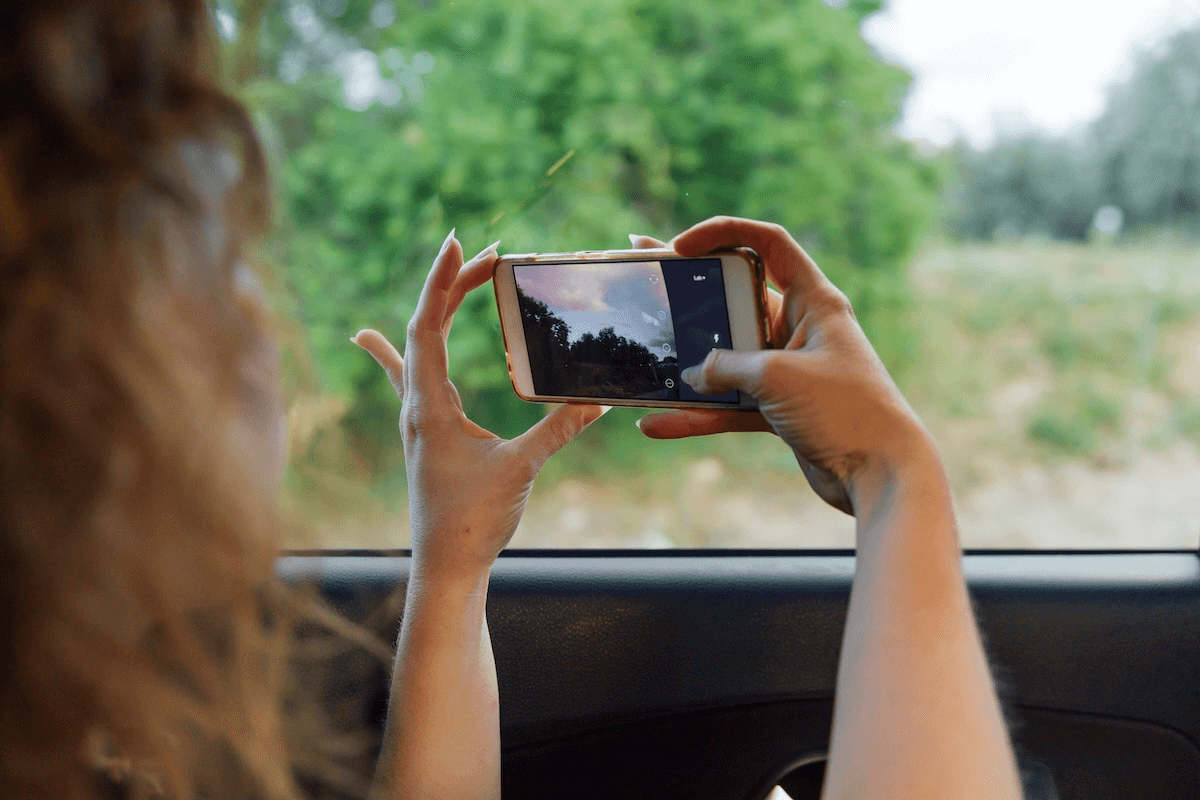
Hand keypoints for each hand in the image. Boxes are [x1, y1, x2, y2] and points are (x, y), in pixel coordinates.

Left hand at [354, 231, 605, 579]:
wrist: (446, 567)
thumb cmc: (472, 522)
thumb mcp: (520, 469)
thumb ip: (557, 430)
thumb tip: (600, 399)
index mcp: (427, 406)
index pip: (426, 326)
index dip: (442, 282)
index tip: (460, 242)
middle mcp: (414, 405)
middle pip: (423, 326)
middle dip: (451, 285)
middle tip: (486, 253)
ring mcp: (417, 418)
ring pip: (414, 346)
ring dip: (433, 306)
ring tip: (443, 270)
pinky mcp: (426, 431)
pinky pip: (407, 376)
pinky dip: (395, 349)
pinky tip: (368, 339)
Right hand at [631, 219, 932, 514]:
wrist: (881, 475)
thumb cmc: (844, 411)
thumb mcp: (777, 377)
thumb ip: (727, 366)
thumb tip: (694, 372)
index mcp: (815, 301)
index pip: (768, 244)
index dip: (723, 233)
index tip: (680, 245)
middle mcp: (802, 329)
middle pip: (737, 300)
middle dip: (691, 293)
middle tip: (647, 279)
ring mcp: (790, 370)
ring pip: (728, 358)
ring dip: (688, 361)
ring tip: (644, 351)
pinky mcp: (782, 409)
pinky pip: (731, 404)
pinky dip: (698, 414)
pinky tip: (659, 424)